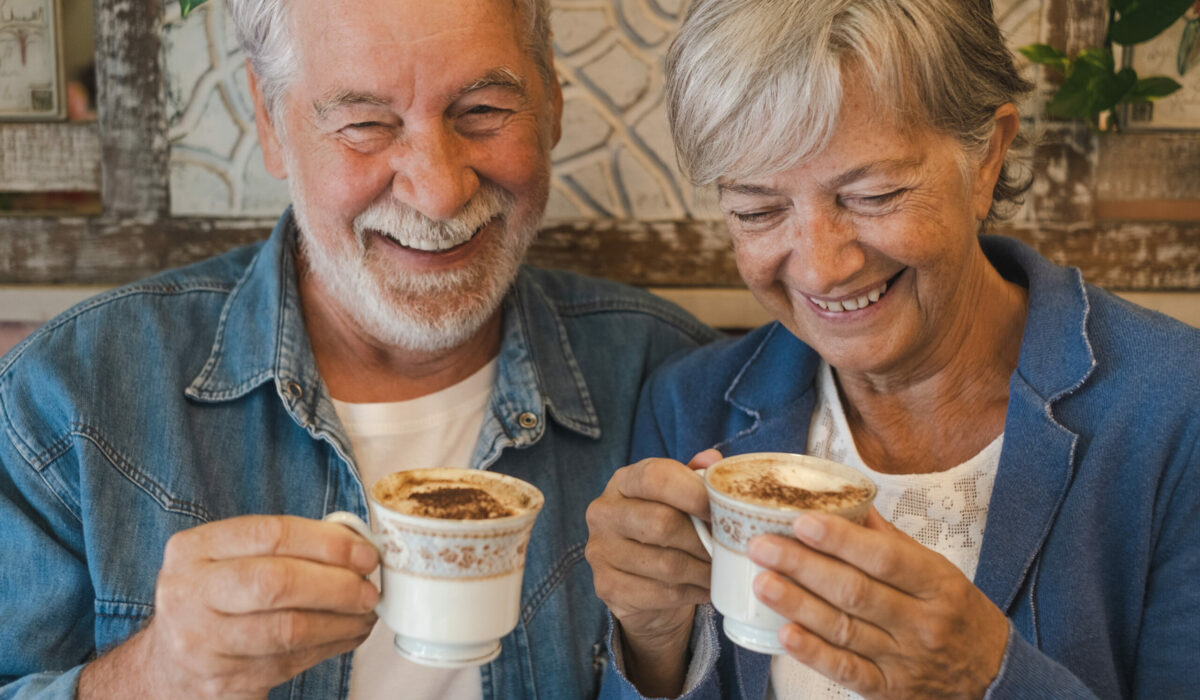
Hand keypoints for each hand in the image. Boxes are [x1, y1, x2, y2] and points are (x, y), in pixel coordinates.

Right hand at [80, 515, 379, 698]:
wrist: (169, 663)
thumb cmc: (216, 598)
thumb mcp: (230, 558)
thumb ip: (285, 545)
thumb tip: (355, 546)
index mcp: (193, 550)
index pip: (271, 534)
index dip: (327, 543)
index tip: (364, 553)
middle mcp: (189, 594)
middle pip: (277, 583)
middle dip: (336, 585)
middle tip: (368, 589)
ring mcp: (202, 644)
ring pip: (289, 630)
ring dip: (342, 622)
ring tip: (365, 613)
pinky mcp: (224, 683)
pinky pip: (291, 663)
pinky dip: (330, 646)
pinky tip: (347, 634)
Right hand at [584, 449, 720, 696]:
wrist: (637, 582)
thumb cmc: (664, 529)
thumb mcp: (677, 497)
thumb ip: (695, 477)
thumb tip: (713, 460)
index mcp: (623, 482)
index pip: (656, 477)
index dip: (694, 493)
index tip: (722, 511)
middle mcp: (604, 513)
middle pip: (662, 522)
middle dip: (703, 539)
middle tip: (729, 548)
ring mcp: (601, 552)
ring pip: (667, 564)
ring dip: (704, 571)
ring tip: (722, 570)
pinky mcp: (608, 587)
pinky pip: (663, 593)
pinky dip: (693, 592)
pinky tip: (706, 588)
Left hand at [747, 508, 1008, 699]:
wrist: (992, 678)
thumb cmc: (956, 613)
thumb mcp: (939, 571)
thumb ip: (890, 541)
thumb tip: (846, 502)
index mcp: (937, 584)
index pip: (884, 558)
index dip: (841, 540)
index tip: (801, 521)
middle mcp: (921, 623)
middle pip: (855, 592)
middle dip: (803, 567)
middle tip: (762, 546)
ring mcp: (904, 661)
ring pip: (844, 629)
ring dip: (798, 605)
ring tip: (762, 581)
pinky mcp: (888, 691)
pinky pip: (846, 671)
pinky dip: (813, 653)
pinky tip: (784, 633)